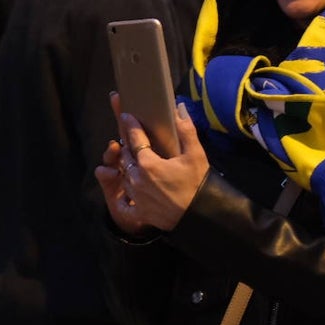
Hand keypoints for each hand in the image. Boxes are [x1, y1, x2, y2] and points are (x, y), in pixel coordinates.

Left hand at [94, 92, 210, 233]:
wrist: (200, 216)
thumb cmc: (198, 184)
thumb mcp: (195, 154)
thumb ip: (185, 129)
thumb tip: (179, 108)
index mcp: (147, 163)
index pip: (135, 138)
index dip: (131, 125)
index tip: (126, 115)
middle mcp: (136, 179)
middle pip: (126, 157)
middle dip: (128, 146)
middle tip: (132, 139)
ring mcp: (136, 197)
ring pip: (124, 177)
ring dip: (128, 168)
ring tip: (135, 162)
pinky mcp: (140, 212)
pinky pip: (126, 204)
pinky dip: (126, 198)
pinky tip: (130, 194)